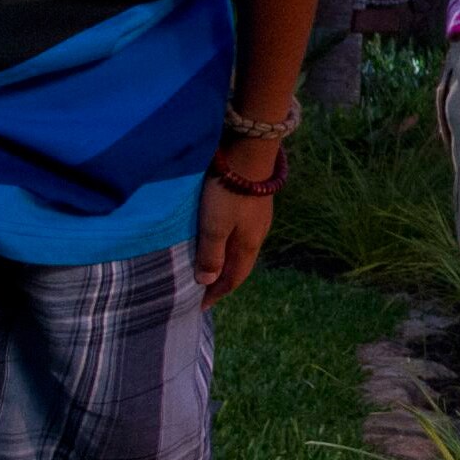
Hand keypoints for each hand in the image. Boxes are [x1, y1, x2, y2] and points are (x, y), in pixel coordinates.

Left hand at [195, 148, 276, 307]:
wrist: (248, 153)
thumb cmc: (227, 192)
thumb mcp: (214, 226)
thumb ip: (211, 254)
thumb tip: (207, 281)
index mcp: (248, 245)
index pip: (234, 278)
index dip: (217, 293)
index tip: (200, 305)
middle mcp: (257, 235)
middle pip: (240, 266)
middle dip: (223, 281)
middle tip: (204, 291)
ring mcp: (258, 218)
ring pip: (242, 249)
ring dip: (227, 262)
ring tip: (211, 267)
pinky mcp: (255, 203)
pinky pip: (242, 234)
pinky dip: (230, 245)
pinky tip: (222, 239)